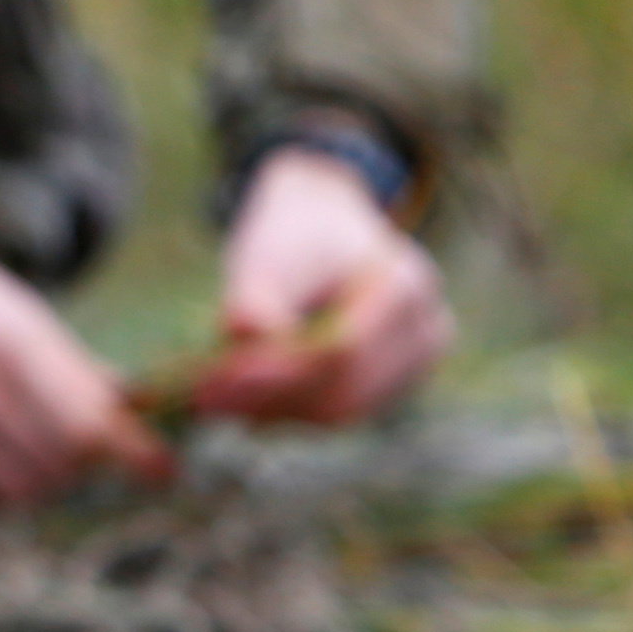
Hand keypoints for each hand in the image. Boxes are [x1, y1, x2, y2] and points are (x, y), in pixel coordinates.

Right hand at [0, 163, 170, 505]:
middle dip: (86, 462)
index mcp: (5, 339)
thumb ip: (64, 359)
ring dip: (42, 477)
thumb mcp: (3, 298)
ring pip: (17, 490)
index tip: (162, 470)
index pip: (93, 424)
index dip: (137, 455)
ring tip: (39, 446)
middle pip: (60, 466)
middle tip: (92, 447)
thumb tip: (126, 407)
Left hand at [200, 145, 449, 424]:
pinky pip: (348, 409)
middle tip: (206, 401)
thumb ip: (254, 303)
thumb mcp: (264, 257)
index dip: (274, 378)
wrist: (325, 220)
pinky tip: (251, 399)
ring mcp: (421, 357)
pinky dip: (298, 409)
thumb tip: (237, 350)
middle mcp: (427, 327)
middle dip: (270, 402)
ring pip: (345, 411)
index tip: (210, 388)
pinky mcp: (403, 378)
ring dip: (279, 411)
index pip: (339, 354)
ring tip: (219, 398)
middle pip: (345, 391)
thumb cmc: (291, 234)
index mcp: (402, 285)